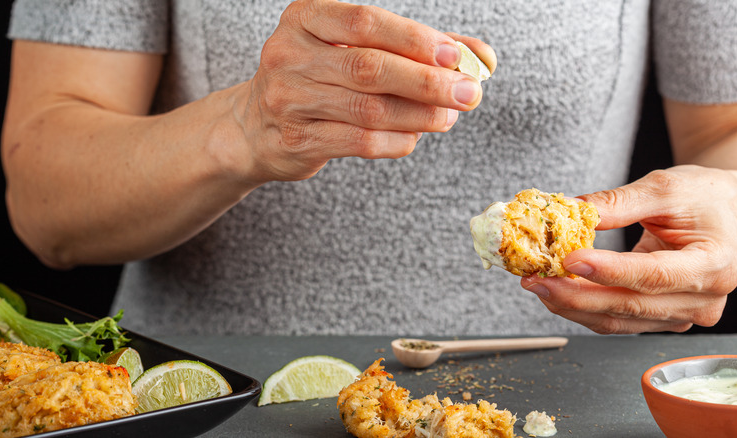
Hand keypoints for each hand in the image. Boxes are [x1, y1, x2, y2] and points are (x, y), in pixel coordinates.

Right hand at [233, 0, 495, 182]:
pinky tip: (416, 135)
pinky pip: (359, 142)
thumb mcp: (356, 49)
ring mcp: (288, 100)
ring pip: (368, 110)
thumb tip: (482, 58)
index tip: (456, 56)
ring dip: (419, 116)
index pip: (366, 22)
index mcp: (306, 18)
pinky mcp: (296, 140)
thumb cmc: (320, 77)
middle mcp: (289, 54)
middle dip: (427, 82)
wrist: (255, 125)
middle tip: (469, 93)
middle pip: (370, 68)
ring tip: (449, 116)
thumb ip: (417, 48)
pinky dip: (396, 140)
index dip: (415, 39)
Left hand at [521, 165, 736, 333]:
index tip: (569, 259)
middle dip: (575, 295)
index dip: (608, 272)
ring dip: (571, 305)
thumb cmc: (703, 197)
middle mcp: (702, 300)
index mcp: (713, 264)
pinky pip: (616, 320)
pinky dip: (582, 308)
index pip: (653, 275)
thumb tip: (574, 211)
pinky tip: (556, 291)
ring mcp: (682, 315)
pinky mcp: (662, 319)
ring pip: (617, 320)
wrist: (725, 213)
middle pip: (630, 306)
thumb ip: (619, 202)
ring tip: (536, 284)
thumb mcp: (664, 187)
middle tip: (535, 279)